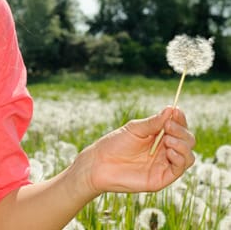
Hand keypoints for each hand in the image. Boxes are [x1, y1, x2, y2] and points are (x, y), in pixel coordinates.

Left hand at [79, 106, 195, 194]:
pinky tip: (169, 151)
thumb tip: (171, 109)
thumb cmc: (114, 144)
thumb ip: (153, 122)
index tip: (176, 111)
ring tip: (168, 140)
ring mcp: (164, 164)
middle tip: (168, 126)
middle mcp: (165, 150)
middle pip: (187, 140)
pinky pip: (180, 169)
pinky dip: (179, 158)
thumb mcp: (134, 129)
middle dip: (181, 131)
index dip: (180, 119)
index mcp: (158, 136)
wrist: (99, 164)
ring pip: (188, 155)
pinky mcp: (162, 178)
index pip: (178, 127)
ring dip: (182, 145)